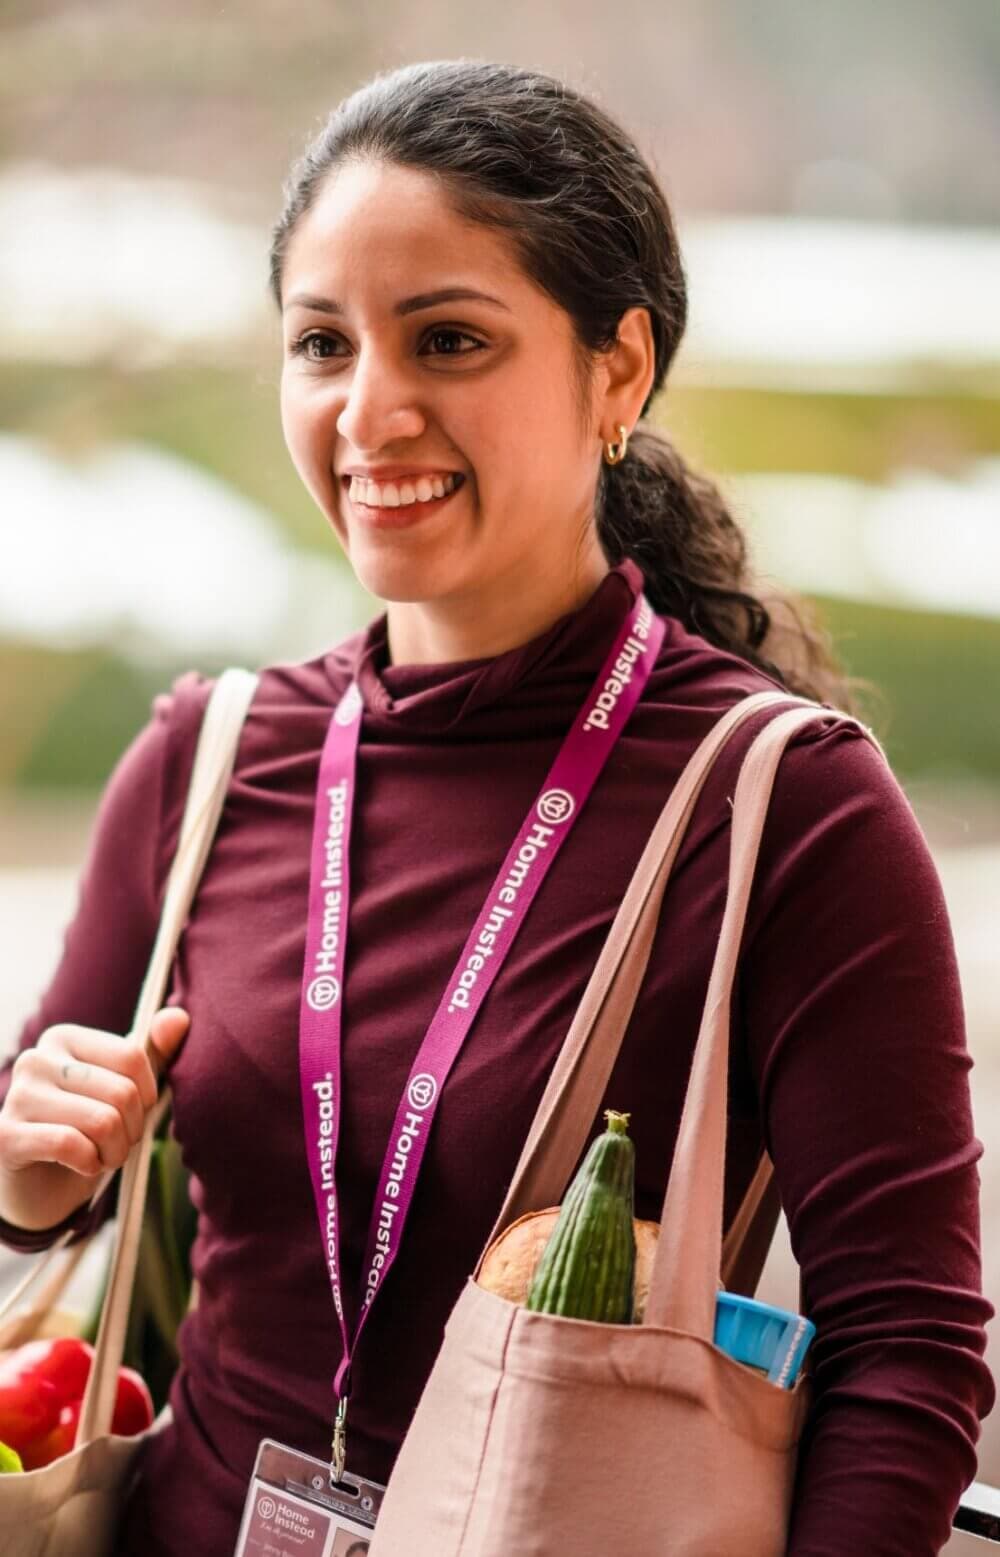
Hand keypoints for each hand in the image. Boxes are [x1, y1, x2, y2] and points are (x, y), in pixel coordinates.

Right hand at [0, 1008, 189, 1180]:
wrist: (41, 1188)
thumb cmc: (87, 1131)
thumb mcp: (124, 1090)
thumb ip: (153, 1054)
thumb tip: (180, 1017)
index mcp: (65, 1039)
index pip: (133, 1056)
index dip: (147, 1096)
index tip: (133, 1114)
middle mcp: (36, 1059)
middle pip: (121, 1092)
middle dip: (132, 1130)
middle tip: (117, 1143)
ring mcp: (17, 1097)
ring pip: (102, 1122)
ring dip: (114, 1151)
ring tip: (102, 1156)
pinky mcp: (6, 1136)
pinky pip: (71, 1145)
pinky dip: (90, 1163)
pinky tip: (82, 1165)